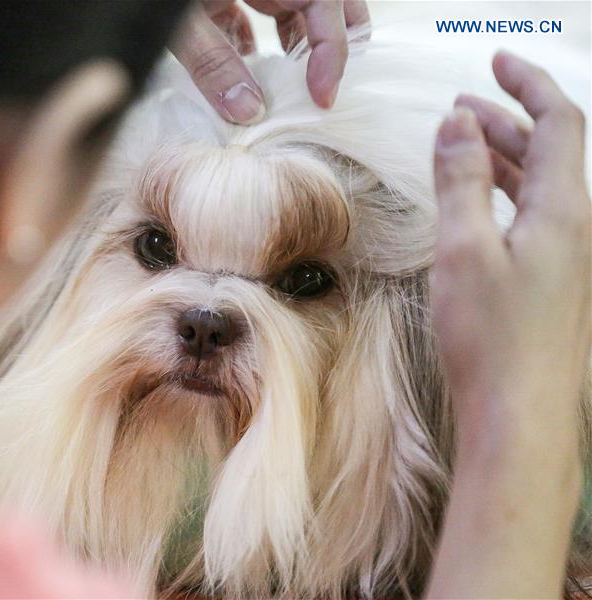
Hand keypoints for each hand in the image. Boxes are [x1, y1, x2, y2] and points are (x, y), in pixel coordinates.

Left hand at [169, 0, 368, 123]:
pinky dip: (259, 50)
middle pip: (328, 4)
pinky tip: (245, 83)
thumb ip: (213, 63)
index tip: (322, 99)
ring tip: (286, 99)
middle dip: (331, 48)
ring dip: (297, 55)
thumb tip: (248, 113)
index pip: (327, 5)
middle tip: (322, 96)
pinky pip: (260, 17)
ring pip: (297, 13)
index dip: (332, 54)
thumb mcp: (180, 23)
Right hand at [427, 51, 589, 598]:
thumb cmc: (491, 338)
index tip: (496, 62)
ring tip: (459, 145)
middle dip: (505, 121)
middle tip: (460, 107)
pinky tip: (474, 205)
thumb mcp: (463, 249)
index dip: (529, 85)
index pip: (559, 124)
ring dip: (501, 160)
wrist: (519, 417)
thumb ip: (460, 181)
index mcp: (564, 211)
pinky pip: (533, 220)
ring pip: (539, 188)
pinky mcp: (553, 285)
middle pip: (548, 154)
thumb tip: (458, 122)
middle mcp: (577, 229)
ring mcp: (569, 260)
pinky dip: (502, 197)